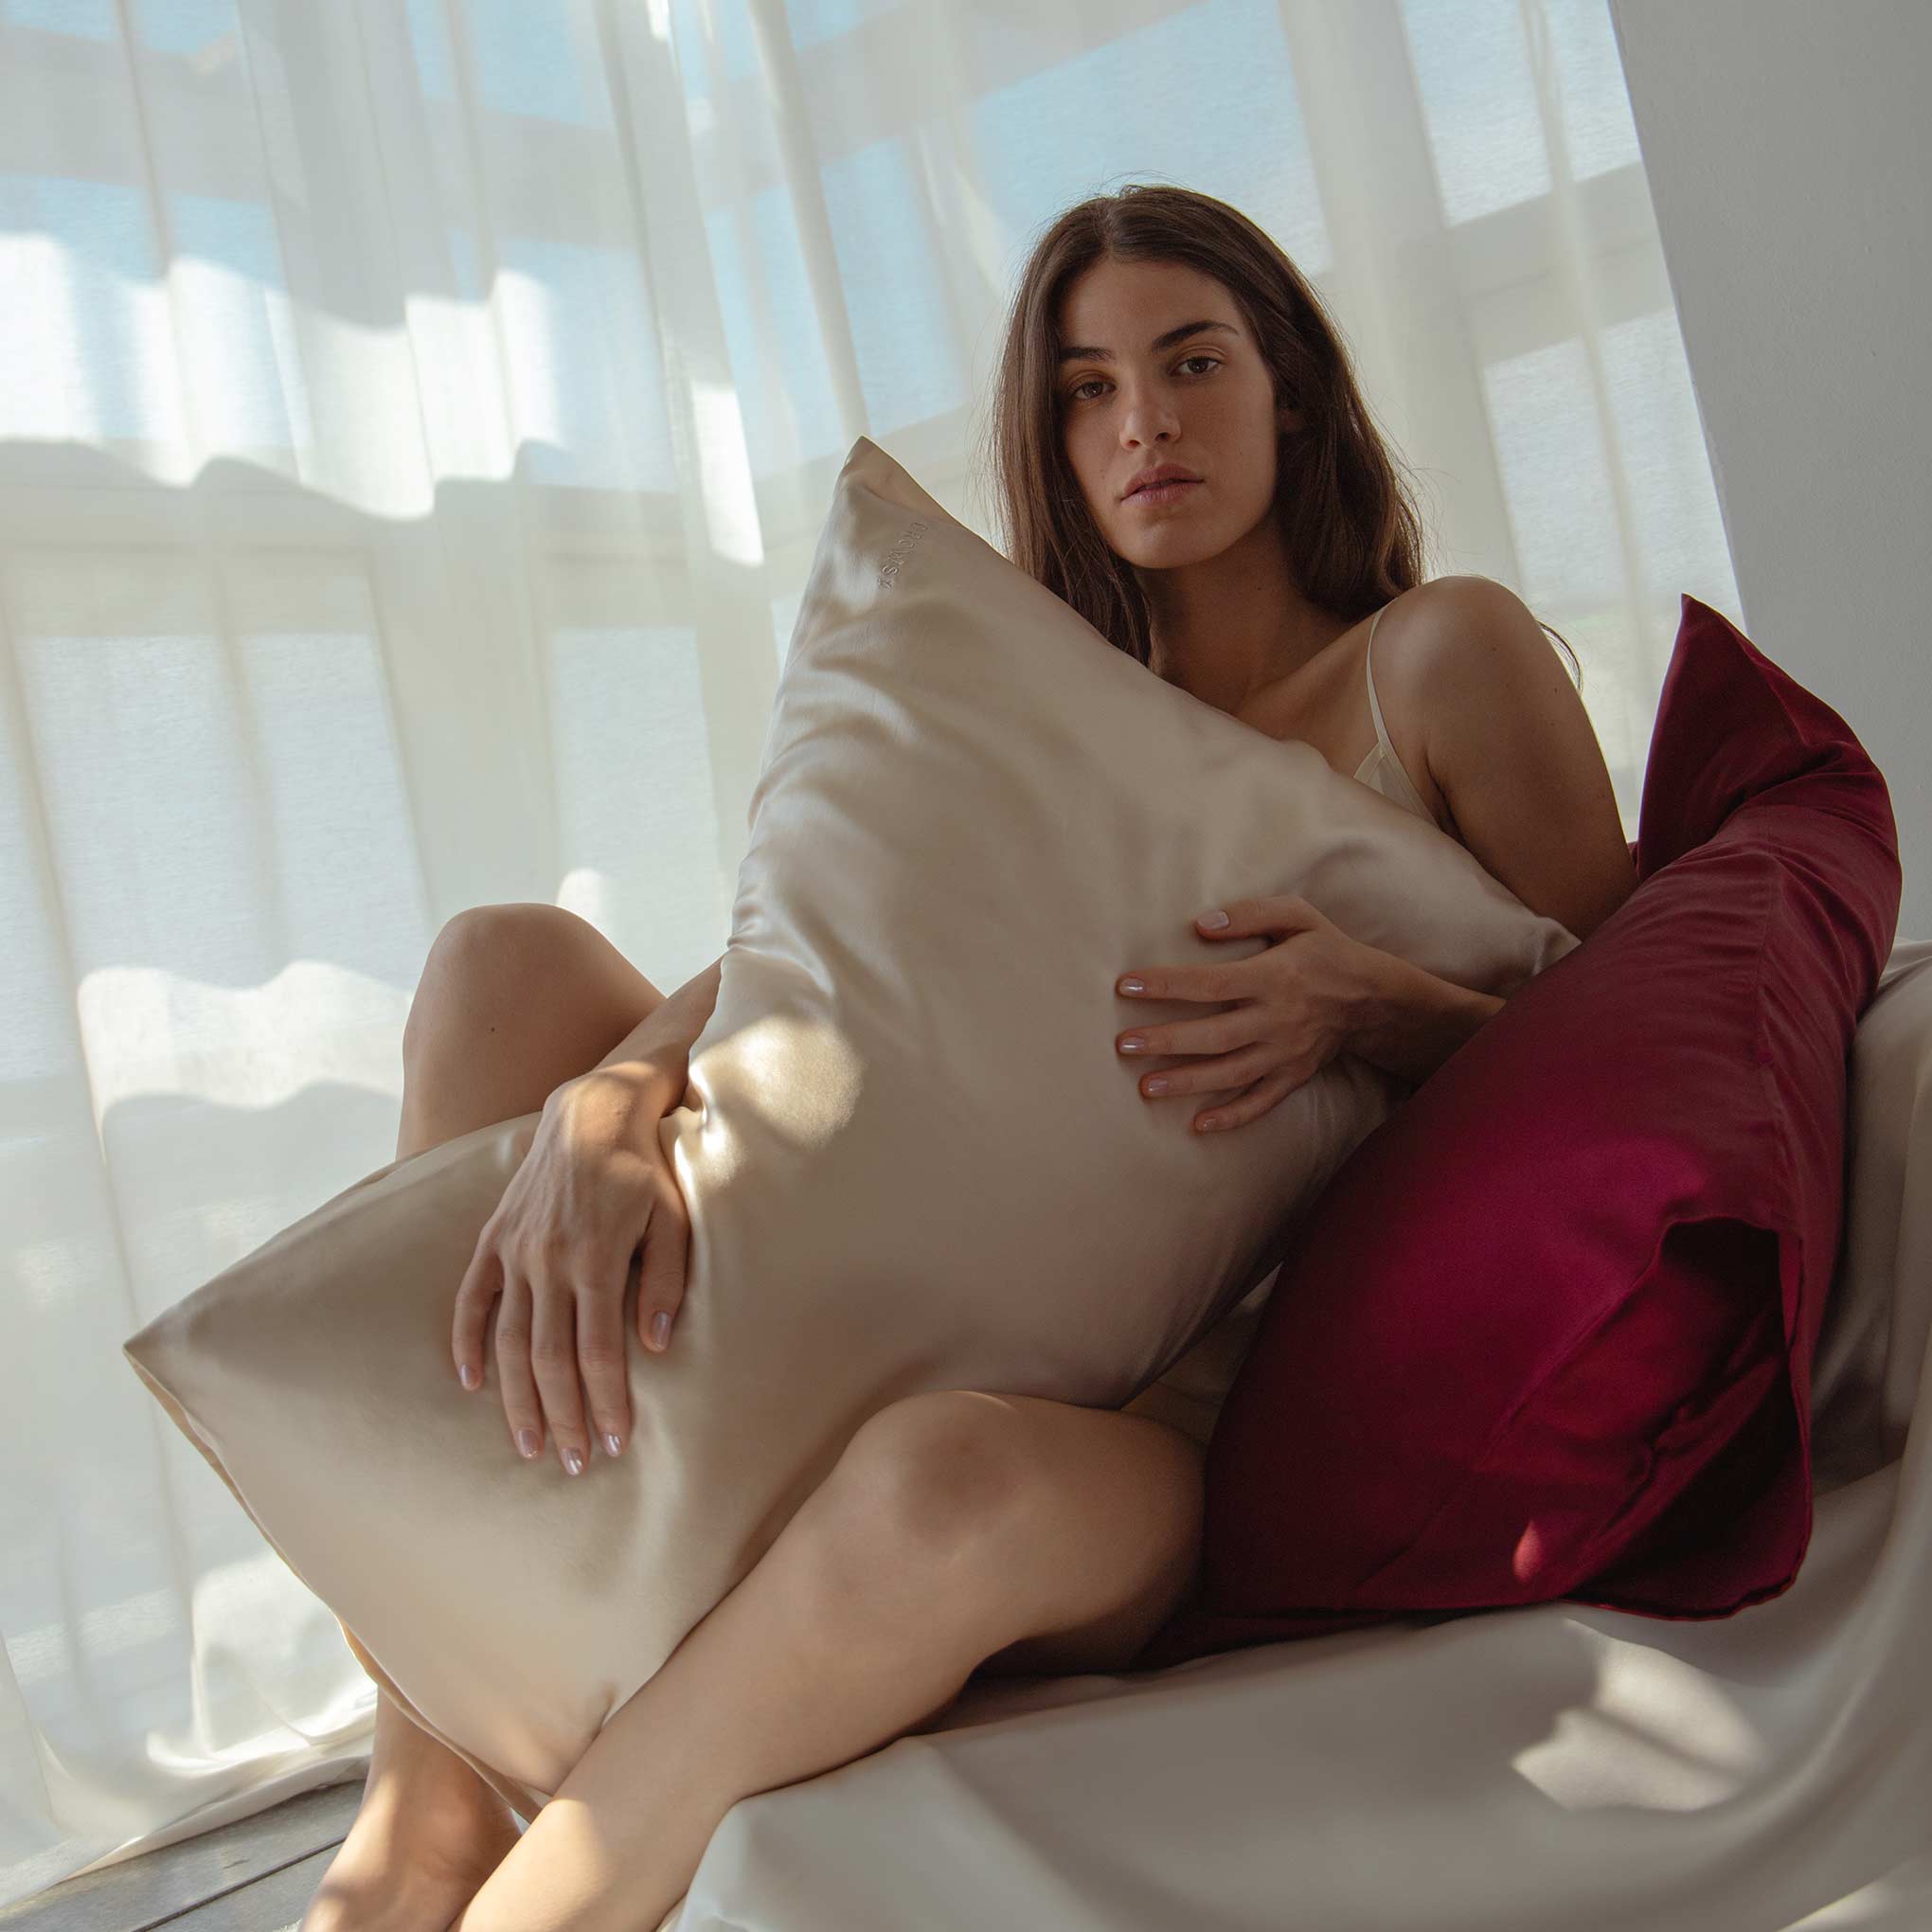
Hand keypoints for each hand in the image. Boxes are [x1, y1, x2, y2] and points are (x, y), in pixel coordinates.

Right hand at [450, 1068, 690, 1473]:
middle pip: (550, 1359)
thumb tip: (656, 1345)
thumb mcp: (673, 1219)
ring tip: (531, 1445)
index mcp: (596, 1260)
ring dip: (518, 1399)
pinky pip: (471, 1299)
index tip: (616, 1442)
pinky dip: (468, 1344)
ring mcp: (515, 1251)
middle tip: (577, 1463)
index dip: (607, 1401)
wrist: (592, 1113)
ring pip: (510, 1341)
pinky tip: (472, 1385)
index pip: (599, 1351)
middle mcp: (548, 1261)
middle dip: (564, 1416)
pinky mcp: (493, 1239)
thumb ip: (666, 1281)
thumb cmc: (645, 1171)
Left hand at [1115, 895, 1373, 1132]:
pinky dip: (1232, 1117)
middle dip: (1166, 1041)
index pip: (1211, 984)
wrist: (1372, 997)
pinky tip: (1198, 1125)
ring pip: (1231, 1074)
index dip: (1167, 985)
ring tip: (1145, 1087)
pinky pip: (1261, 1102)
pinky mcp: (1294, 1076)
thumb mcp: (1298, 915)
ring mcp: (1286, 1053)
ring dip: (1188, 1082)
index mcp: (1274, 977)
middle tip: (1123, 1045)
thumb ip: (1250, 914)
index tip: (1126, 985)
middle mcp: (1278, 1019)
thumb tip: (1202, 925)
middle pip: (1215, 1035)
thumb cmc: (1325, 950)